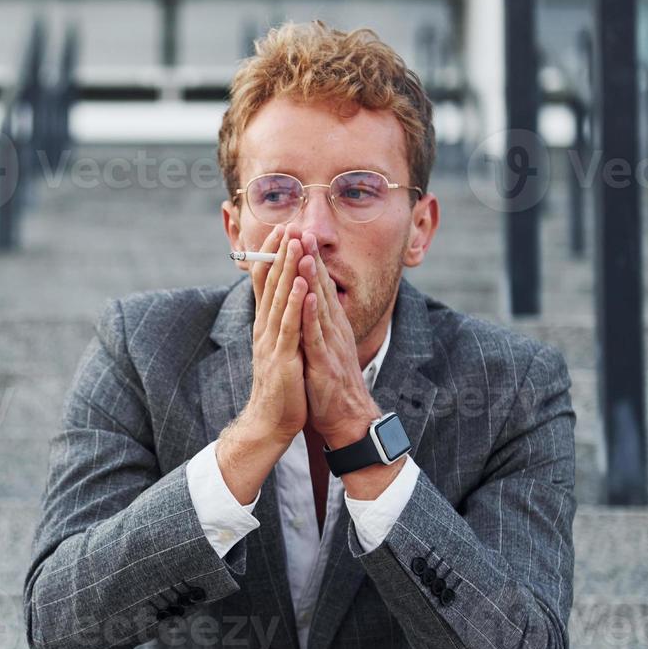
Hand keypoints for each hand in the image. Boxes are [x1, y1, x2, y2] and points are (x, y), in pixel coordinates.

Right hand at [241, 223, 309, 440]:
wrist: (271, 420)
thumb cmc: (281, 385)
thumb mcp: (279, 347)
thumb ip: (280, 322)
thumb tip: (284, 299)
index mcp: (265, 324)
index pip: (266, 281)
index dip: (273, 254)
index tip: (283, 229)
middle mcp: (264, 327)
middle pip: (270, 283)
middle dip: (279, 253)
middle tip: (287, 224)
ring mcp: (271, 341)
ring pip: (278, 298)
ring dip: (286, 269)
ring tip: (294, 244)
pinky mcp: (282, 357)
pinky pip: (289, 325)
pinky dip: (294, 303)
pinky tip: (300, 284)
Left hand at [294, 232, 382, 446]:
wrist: (347, 418)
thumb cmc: (332, 384)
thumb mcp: (324, 348)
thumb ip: (319, 326)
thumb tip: (310, 304)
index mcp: (332, 326)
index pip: (320, 287)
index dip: (310, 261)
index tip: (299, 235)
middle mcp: (334, 330)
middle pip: (322, 289)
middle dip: (311, 259)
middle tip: (302, 230)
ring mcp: (331, 345)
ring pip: (320, 306)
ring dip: (311, 279)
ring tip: (303, 252)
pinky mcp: (325, 363)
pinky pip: (317, 336)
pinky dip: (312, 316)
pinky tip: (307, 297)